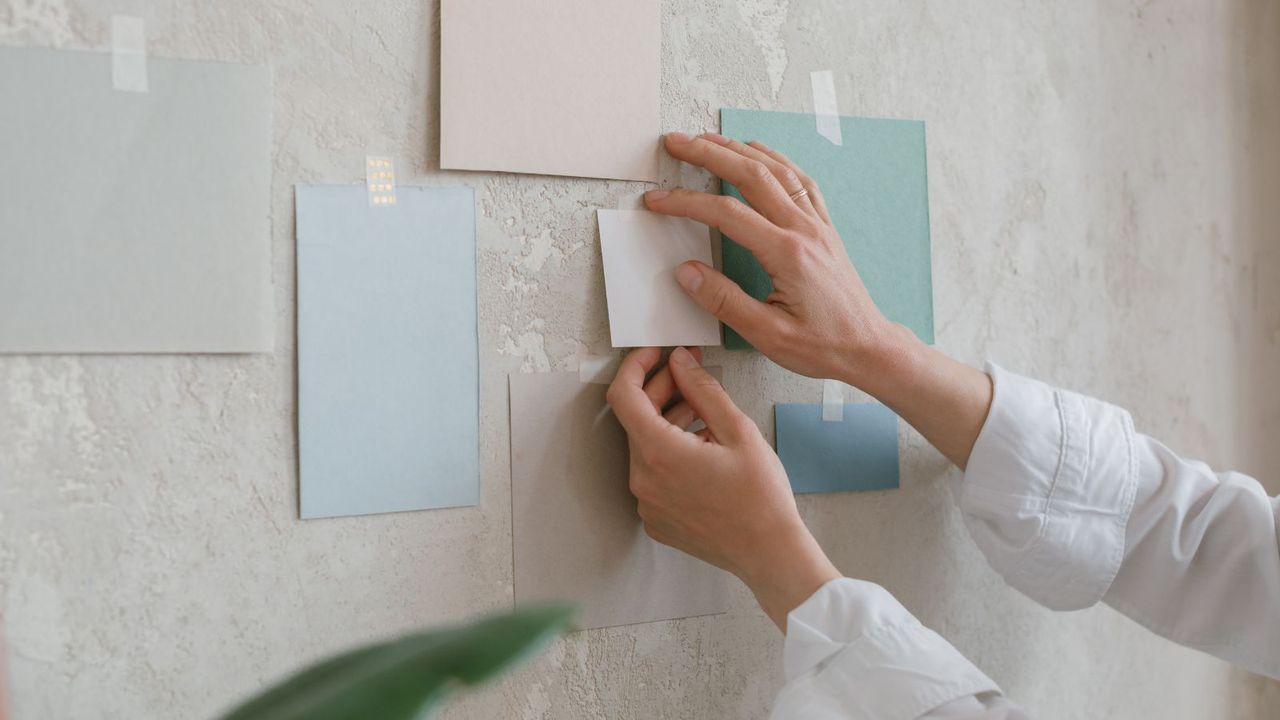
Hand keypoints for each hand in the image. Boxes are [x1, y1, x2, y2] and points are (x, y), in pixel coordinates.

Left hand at [606, 346, 839, 628]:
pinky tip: (701, 448)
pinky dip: (669, 453)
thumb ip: (703, 390)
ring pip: (645, 446)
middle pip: (636, 420)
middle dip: (660, 391)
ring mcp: (647, 503)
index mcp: (659, 453)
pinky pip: (653, 474)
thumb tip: (680, 362)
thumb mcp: (738, 431)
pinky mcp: (656, 519)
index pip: (623, 395)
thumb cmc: (761, 497)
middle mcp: (643, 479)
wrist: (769, 552)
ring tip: (703, 412)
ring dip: (667, 422)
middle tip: (690, 375)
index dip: (635, 366)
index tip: (654, 354)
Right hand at [644, 131, 899, 385]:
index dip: (685, 203)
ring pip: (776, 170)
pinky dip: (775, 159)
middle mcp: (804, 229)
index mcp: (786, 254)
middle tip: (676, 142)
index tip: (657, 200)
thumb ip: (724, 301)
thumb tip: (687, 272)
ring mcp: (817, 224)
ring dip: (738, 149)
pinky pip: (799, 180)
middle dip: (708, 154)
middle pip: (750, 175)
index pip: (726, 214)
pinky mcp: (824, 228)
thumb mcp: (767, 335)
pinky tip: (759, 153)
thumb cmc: (823, 345)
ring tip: (707, 139)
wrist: (868, 346)